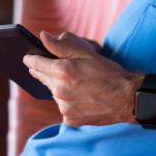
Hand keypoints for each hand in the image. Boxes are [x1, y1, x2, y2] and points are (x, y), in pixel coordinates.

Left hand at [23, 31, 142, 126]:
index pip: (35, 63)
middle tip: (50, 67)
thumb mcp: (86, 53)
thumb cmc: (109, 73)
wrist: (127, 98)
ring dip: (59, 87)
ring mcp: (64, 107)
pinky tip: (82, 97)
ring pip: (53, 94)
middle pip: (42, 78)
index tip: (28, 57)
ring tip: (76, 83)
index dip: (31, 59)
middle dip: (44, 71)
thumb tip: (42, 36)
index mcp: (61, 71)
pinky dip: (69, 102)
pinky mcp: (70, 119)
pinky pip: (63, 108)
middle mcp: (59, 90)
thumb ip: (61, 45)